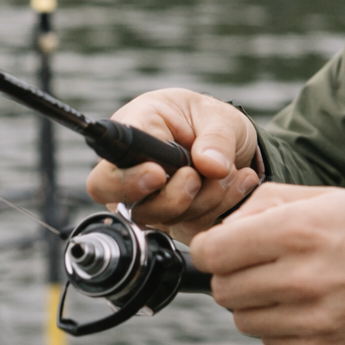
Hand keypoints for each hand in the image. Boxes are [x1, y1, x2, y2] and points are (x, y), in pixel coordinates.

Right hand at [85, 89, 260, 242]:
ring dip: (205, 199)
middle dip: (172, 199)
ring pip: (167, 221)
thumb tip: (211, 166)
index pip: (106, 175)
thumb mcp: (219, 116)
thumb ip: (216, 137)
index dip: (127, 182)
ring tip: (229, 170)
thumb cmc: (209, 119)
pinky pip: (194, 229)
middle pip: (131, 209)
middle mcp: (135, 175)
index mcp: (134, 137)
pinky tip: (239, 181)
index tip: (158, 174)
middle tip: (196, 176)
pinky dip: (222, 207)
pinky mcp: (176, 221)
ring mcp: (153, 203)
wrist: (232, 140)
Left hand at [190, 183, 344, 344]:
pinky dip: (281, 325)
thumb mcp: (326, 196)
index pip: (215, 252)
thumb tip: (223, 226)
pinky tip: (310, 305)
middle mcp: (302, 277)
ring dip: (255, 301)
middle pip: (223, 288)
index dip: (209, 248)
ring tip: (289, 283)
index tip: (218, 247)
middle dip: (232, 274)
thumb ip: (267, 205)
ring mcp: (313, 320)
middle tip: (259, 263)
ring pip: (243, 319)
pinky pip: (272, 341)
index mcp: (298, 230)